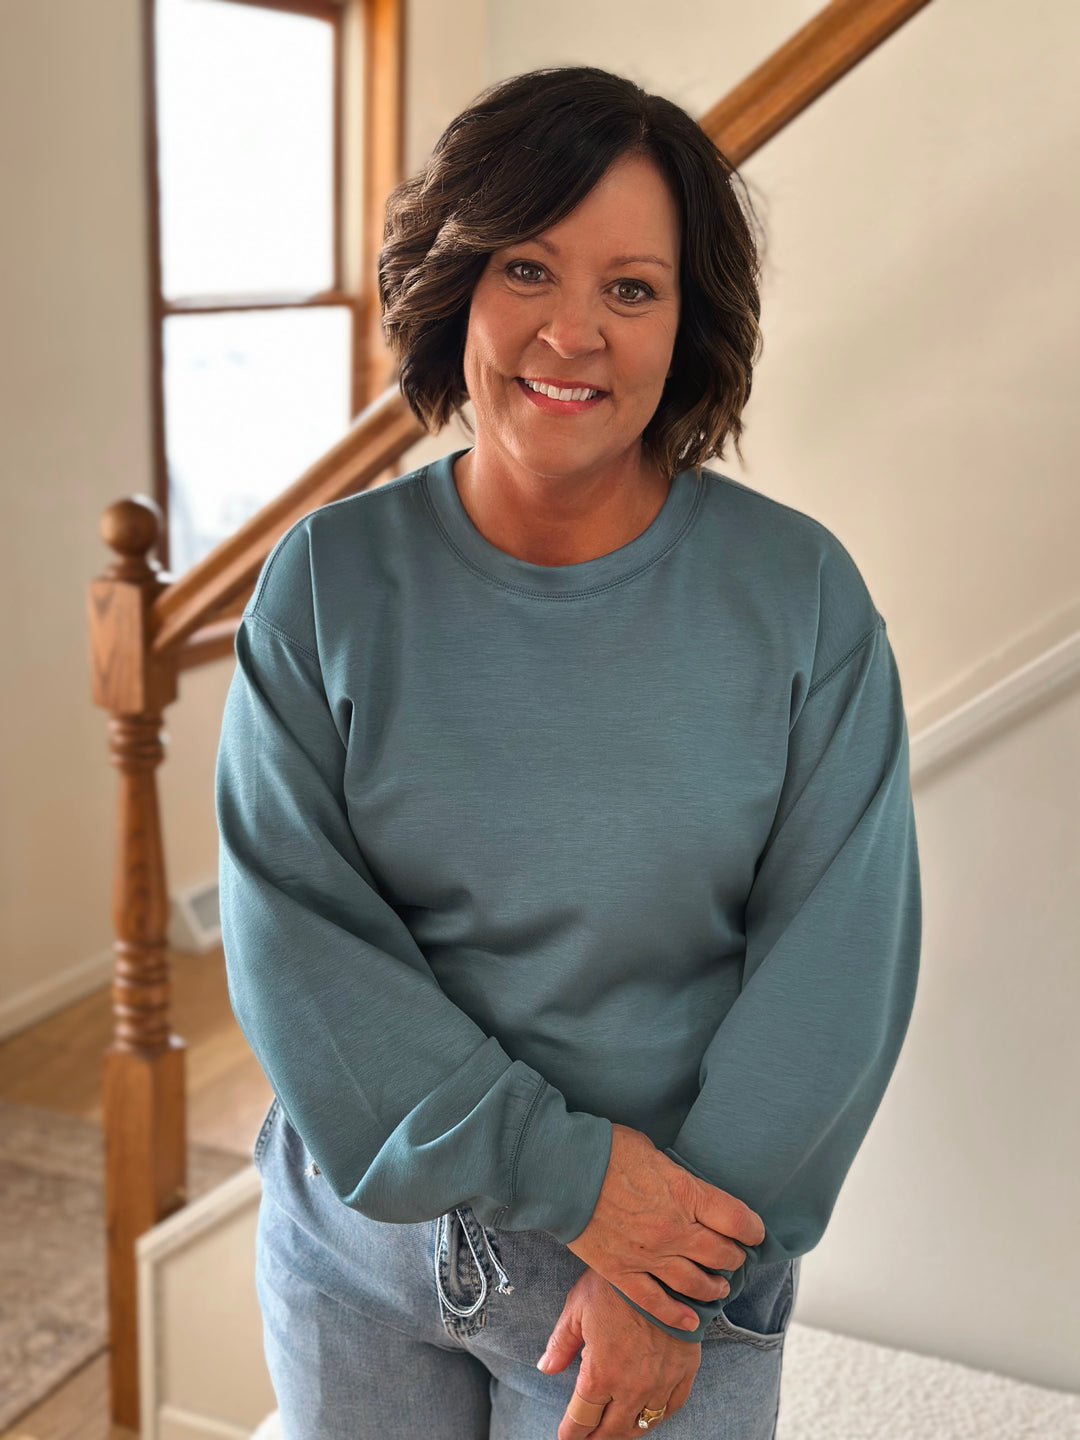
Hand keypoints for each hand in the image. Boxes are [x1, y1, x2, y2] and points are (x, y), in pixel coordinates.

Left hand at [537, 1266, 700, 1439]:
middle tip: (588, 1437)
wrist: (663, 1269)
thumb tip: (546, 1367)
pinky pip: (671, 1407)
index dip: (571, 1433)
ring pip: (643, 1423)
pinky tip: (649, 1411)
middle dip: (596, 1437)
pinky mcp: (685, 1372)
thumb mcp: (577, 1308)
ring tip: (616, 1428)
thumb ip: (561, 1343)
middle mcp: (631, 1387)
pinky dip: (658, 1414)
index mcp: (600, 1374)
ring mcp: (660, 1383)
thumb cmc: (614, 1285)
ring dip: (626, 1430)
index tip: (567, 1437)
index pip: (581, 1420)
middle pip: (612, 1431)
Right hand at [567, 1124, 765, 1332]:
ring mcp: (650, 1256)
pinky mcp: (623, 1273)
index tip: (753, 1232)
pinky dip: (678, 1315)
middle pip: (722, 1254)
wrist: (564, 1170)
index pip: (739, 1221)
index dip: (753, 1229)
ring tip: (717, 1286)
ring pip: (696, 1284)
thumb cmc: (607, 1150)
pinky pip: (657, 1303)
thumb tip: (685, 1186)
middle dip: (734, 1257)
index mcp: (686, 1194)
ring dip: (713, 1287)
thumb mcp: (653, 1152)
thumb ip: (676, 1177)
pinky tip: (691, 1320)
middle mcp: (674, 1230)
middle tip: (734, 1257)